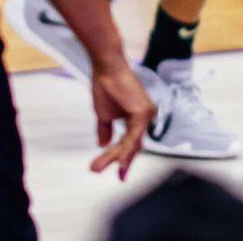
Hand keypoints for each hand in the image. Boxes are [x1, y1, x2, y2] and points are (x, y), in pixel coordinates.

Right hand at [88, 63, 153, 179]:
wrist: (106, 68)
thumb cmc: (106, 86)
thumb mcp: (104, 114)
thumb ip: (106, 130)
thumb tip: (103, 144)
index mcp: (138, 117)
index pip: (132, 142)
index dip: (124, 157)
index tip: (118, 174)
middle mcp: (146, 116)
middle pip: (133, 145)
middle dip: (118, 161)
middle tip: (108, 174)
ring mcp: (146, 114)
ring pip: (132, 144)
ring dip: (116, 157)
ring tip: (96, 168)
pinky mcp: (142, 112)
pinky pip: (134, 137)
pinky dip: (125, 150)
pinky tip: (118, 162)